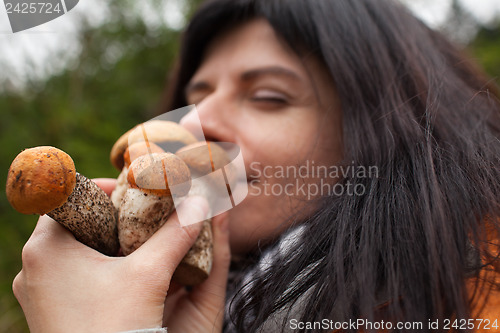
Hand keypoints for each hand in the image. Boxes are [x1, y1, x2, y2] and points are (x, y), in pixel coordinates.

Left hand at [12, 178, 230, 332]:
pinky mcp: (49, 310)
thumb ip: (176, 233)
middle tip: (146, 218)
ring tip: (141, 246)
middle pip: (79, 223)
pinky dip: (99, 267)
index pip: (76, 197)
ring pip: (76, 250)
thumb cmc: (116, 328)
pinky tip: (126, 275)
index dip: (111, 190)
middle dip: (115, 218)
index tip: (138, 193)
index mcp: (46, 247)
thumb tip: (202, 202)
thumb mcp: (150, 274)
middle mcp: (34, 266)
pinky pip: (72, 274)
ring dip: (109, 243)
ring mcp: (39, 290)